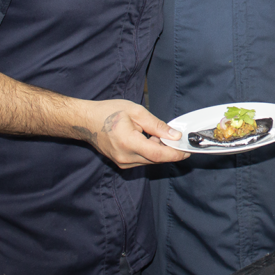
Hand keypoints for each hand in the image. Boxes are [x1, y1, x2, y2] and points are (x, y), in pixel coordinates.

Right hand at [74, 99, 189, 168]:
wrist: (85, 121)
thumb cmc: (108, 112)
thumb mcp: (136, 112)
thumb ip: (157, 125)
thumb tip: (175, 135)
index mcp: (129, 143)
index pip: (159, 154)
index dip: (176, 154)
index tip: (188, 151)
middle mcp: (125, 157)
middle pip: (156, 159)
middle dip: (169, 149)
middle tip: (173, 135)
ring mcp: (122, 162)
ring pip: (149, 160)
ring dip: (158, 150)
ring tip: (154, 133)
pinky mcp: (121, 163)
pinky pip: (142, 160)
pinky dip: (149, 151)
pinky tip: (146, 139)